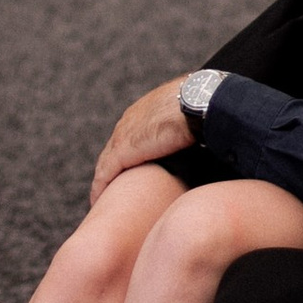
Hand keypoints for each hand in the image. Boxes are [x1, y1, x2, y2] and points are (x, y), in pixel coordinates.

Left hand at [91, 79, 194, 202]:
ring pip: (107, 161)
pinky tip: (98, 199)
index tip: (129, 169)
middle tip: (111, 187)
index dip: (129, 153)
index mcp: (146, 109)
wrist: (198, 103)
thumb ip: (190, 128)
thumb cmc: (203, 105)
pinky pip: (105, 172)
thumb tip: (204, 142)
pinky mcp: (122, 150)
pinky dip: (101, 186)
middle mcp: (130, 120)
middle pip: (115, 148)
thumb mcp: (193, 115)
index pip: (131, 134)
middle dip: (112, 166)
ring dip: (105, 179)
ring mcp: (124, 134)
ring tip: (102, 196)